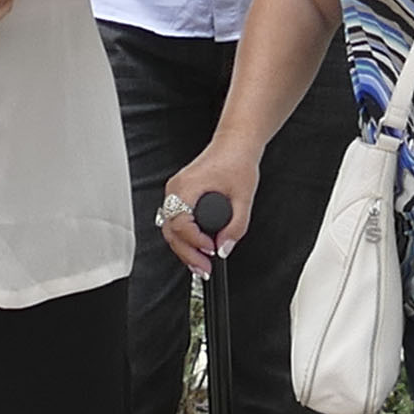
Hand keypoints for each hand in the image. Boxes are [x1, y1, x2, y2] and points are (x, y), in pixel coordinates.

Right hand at [155, 139, 257, 278]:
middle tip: (204, 268)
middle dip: (187, 253)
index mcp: (187, 186)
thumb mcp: (244, 197)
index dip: (194, 241)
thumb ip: (236, 226)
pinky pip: (175, 221)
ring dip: (184, 248)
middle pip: (170, 230)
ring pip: (170, 228)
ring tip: (201, 264)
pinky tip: (197, 249)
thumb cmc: (237, 162)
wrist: (235, 145)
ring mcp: (174, 192)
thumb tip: (225, 249)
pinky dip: (184, 237)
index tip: (211, 250)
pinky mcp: (179, 195)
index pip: (179, 223)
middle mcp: (175, 189)